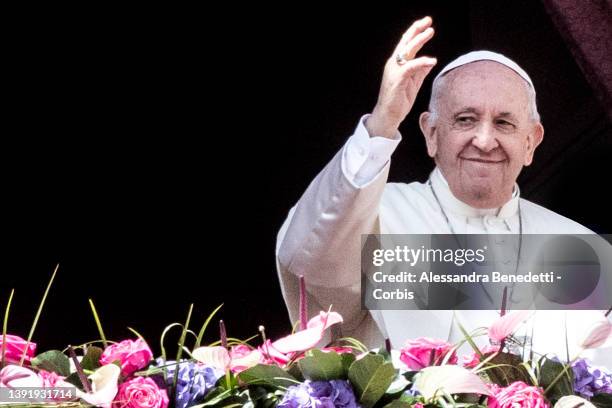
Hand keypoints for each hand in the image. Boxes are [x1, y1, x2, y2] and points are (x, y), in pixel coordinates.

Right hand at [366, 17, 436, 137]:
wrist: (388, 116)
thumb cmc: (399, 101)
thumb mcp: (413, 84)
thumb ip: (420, 72)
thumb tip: (430, 61)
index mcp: (398, 65)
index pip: (407, 45)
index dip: (416, 33)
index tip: (427, 25)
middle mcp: (394, 64)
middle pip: (406, 43)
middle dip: (416, 30)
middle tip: (428, 20)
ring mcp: (394, 71)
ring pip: (407, 51)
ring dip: (419, 40)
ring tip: (430, 31)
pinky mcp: (397, 79)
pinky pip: (410, 67)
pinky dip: (421, 62)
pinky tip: (432, 60)